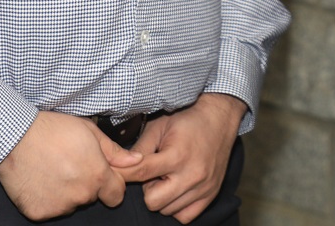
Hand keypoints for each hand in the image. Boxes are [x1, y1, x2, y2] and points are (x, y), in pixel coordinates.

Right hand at [0, 111, 139, 220]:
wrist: (15, 137)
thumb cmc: (53, 130)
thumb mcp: (89, 131)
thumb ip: (114, 151)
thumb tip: (137, 161)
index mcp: (97, 176)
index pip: (116, 195)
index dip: (110, 184)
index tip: (99, 173)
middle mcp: (81, 195)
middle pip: (92, 197)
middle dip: (85, 184)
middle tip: (69, 164)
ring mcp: (59, 207)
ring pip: (70, 203)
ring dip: (66, 191)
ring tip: (52, 169)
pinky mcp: (39, 213)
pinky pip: (49, 209)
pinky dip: (46, 198)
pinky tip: (39, 179)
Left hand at [126, 93, 245, 222]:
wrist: (219, 118)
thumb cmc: (186, 120)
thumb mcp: (159, 126)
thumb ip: (139, 148)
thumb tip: (119, 165)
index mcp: (176, 155)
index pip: (141, 173)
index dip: (123, 173)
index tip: (115, 172)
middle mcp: (191, 175)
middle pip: (153, 202)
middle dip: (147, 189)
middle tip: (154, 174)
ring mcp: (203, 188)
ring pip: (167, 210)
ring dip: (163, 197)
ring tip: (168, 178)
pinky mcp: (211, 194)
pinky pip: (185, 217)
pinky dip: (177, 207)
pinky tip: (177, 189)